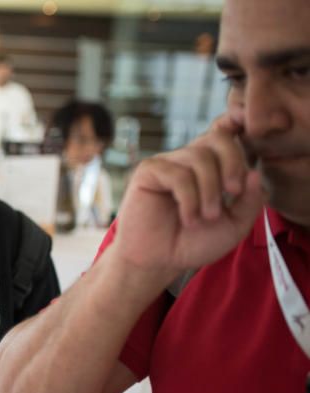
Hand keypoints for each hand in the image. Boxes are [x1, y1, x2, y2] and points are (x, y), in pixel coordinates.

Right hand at [112, 115, 265, 284]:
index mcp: (210, 167)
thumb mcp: (234, 225)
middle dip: (232, 163)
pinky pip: (178, 174)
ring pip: (199, 158)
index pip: (225, 135)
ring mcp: (167, 165)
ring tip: (206, 217)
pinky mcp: (147, 173)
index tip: (244, 120)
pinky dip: (189, 199)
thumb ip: (250, 202)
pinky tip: (188, 218)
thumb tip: (255, 174)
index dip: (235, 122)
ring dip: (210, 191)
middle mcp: (188, 161)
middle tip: (234, 193)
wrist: (160, 262)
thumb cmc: (193, 243)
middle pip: (218, 139)